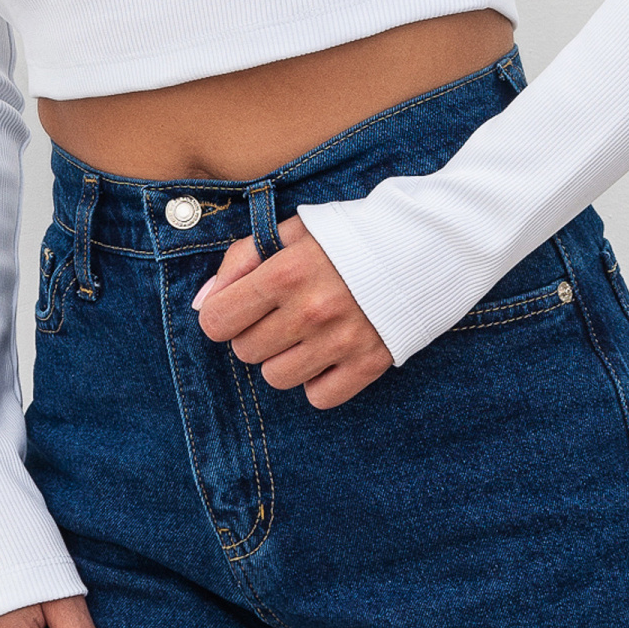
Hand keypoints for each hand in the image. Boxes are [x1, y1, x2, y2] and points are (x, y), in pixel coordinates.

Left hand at [193, 216, 390, 408]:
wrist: (424, 244)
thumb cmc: (349, 235)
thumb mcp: (292, 230)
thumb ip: (240, 260)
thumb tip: (203, 304)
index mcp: (285, 273)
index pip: (218, 321)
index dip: (223, 315)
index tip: (240, 307)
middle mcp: (310, 311)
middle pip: (246, 351)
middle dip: (256, 333)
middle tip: (282, 313)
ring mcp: (341, 341)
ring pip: (277, 378)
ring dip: (283, 358)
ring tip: (305, 333)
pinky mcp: (370, 364)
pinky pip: (319, 397)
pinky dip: (318, 380)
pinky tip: (329, 353)